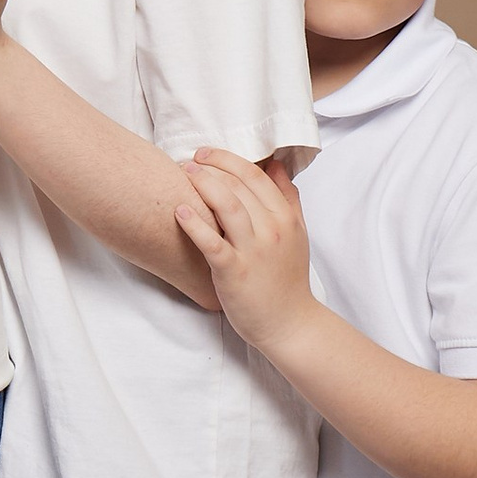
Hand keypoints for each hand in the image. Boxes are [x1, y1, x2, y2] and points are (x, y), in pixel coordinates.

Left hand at [177, 149, 312, 353]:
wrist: (289, 324)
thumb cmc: (287, 280)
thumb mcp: (297, 234)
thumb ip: (288, 199)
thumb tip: (276, 166)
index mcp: (285, 218)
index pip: (255, 176)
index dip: (228, 159)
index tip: (206, 154)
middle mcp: (271, 230)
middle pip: (238, 185)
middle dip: (210, 167)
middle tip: (187, 161)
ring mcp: (253, 250)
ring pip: (227, 205)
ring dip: (202, 184)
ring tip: (182, 174)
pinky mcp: (234, 272)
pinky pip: (212, 242)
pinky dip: (195, 224)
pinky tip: (179, 211)